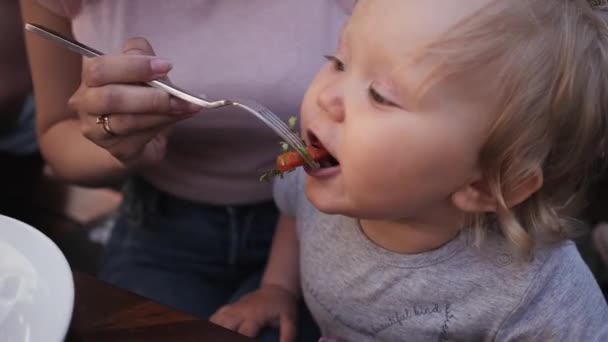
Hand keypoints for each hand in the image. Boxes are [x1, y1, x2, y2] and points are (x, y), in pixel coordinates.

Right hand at [68, 37, 199, 167]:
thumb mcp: (138, 69)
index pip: (100, 69)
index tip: (165, 66)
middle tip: (176, 93)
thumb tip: (155, 61)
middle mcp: (86, 105)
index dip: (133, 67)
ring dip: (161, 112)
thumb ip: (140, 55)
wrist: (132, 135)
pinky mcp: (118, 150)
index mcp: (90, 78)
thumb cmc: (135, 94)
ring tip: (185, 105)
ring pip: (127, 121)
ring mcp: (98, 131)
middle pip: (109, 98)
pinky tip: (182, 114)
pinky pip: (142, 137)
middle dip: (148, 95)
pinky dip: (164, 123)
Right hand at [210, 284, 297, 341]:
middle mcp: (239, 312)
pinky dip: (209, 327)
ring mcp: (232, 309)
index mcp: (254, 316)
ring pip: (215, 322)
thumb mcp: (290, 320)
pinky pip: (214, 318)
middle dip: (221, 339)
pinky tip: (206, 334)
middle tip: (217, 341)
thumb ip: (288, 335)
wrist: (277, 289)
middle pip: (223, 328)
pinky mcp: (228, 308)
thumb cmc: (283, 306)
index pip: (242, 335)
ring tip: (205, 338)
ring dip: (212, 333)